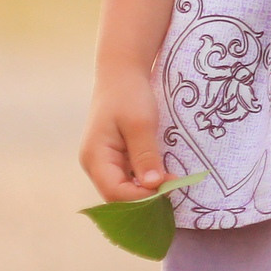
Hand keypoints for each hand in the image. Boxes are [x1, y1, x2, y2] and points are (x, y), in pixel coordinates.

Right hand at [79, 64, 169, 201]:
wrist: (122, 73)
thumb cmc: (129, 95)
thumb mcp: (140, 123)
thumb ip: (145, 155)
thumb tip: (153, 185)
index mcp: (95, 158)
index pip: (115, 192)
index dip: (141, 197)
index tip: (169, 189)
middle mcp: (96, 165)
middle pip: (118, 194)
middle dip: (145, 196)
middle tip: (175, 189)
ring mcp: (105, 162)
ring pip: (125, 187)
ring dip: (148, 189)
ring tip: (173, 184)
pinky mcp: (117, 157)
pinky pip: (130, 176)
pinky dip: (147, 179)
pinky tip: (166, 176)